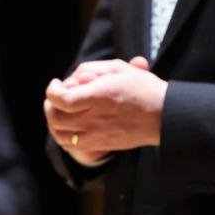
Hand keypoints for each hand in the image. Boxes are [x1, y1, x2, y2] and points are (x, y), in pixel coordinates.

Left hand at [45, 57, 166, 159]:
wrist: (164, 116)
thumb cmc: (143, 88)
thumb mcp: (119, 68)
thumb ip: (92, 69)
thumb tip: (75, 79)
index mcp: (98, 96)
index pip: (61, 99)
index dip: (52, 90)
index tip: (56, 83)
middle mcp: (94, 118)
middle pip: (56, 117)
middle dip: (50, 105)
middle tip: (56, 96)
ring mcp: (96, 135)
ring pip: (60, 135)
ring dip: (54, 122)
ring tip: (60, 111)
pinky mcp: (101, 145)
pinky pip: (72, 146)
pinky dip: (63, 136)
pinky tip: (69, 126)